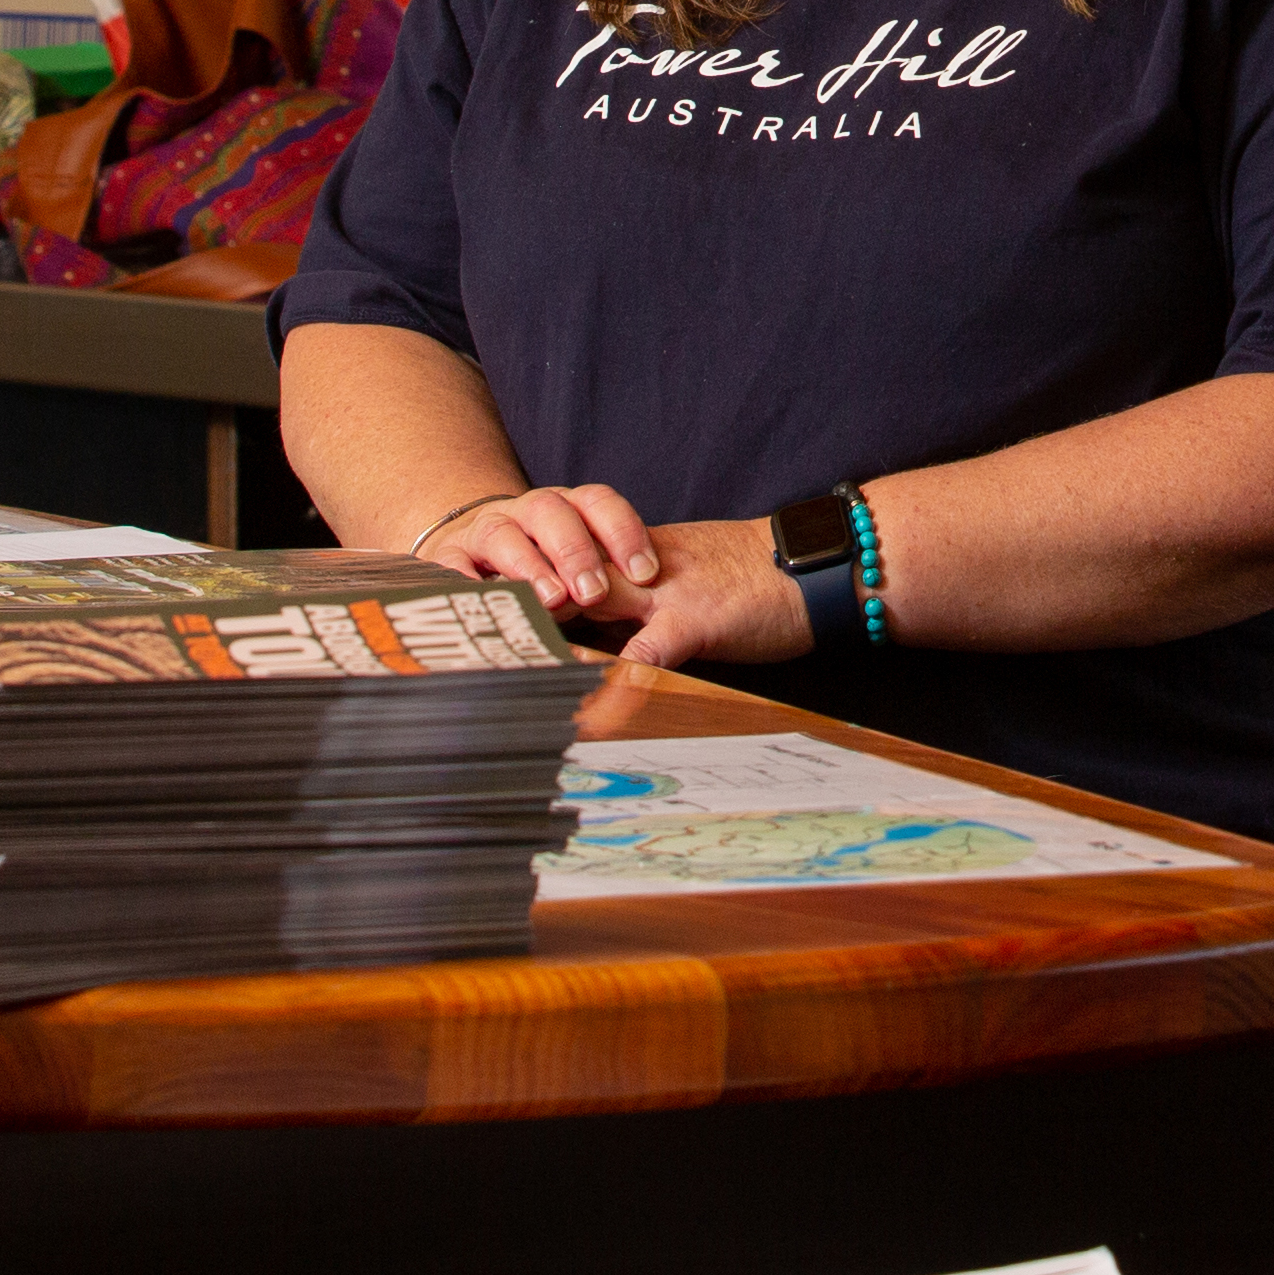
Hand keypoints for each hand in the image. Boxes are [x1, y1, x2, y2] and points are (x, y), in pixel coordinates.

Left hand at [420, 490, 806, 667]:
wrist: (822, 563)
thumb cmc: (762, 582)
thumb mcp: (691, 584)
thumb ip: (642, 606)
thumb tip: (605, 646)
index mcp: (631, 559)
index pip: (558, 569)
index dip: (512, 592)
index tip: (464, 618)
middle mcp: (636, 570)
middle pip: (554, 583)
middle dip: (505, 613)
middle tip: (451, 650)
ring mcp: (662, 593)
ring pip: (584, 608)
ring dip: (540, 642)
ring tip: (494, 677)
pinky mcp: (694, 621)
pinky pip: (644, 655)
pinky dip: (612, 685)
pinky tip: (584, 715)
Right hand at [427, 482, 656, 619]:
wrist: (472, 550)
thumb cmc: (541, 566)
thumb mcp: (576, 567)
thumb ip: (606, 582)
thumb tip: (652, 631)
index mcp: (567, 507)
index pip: (599, 502)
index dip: (624, 533)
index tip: (645, 574)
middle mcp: (527, 511)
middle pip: (552, 512)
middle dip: (576, 551)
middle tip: (595, 592)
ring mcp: (485, 529)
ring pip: (504, 534)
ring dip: (529, 566)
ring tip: (552, 601)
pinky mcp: (448, 555)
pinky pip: (452, 563)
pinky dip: (466, 581)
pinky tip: (484, 601)